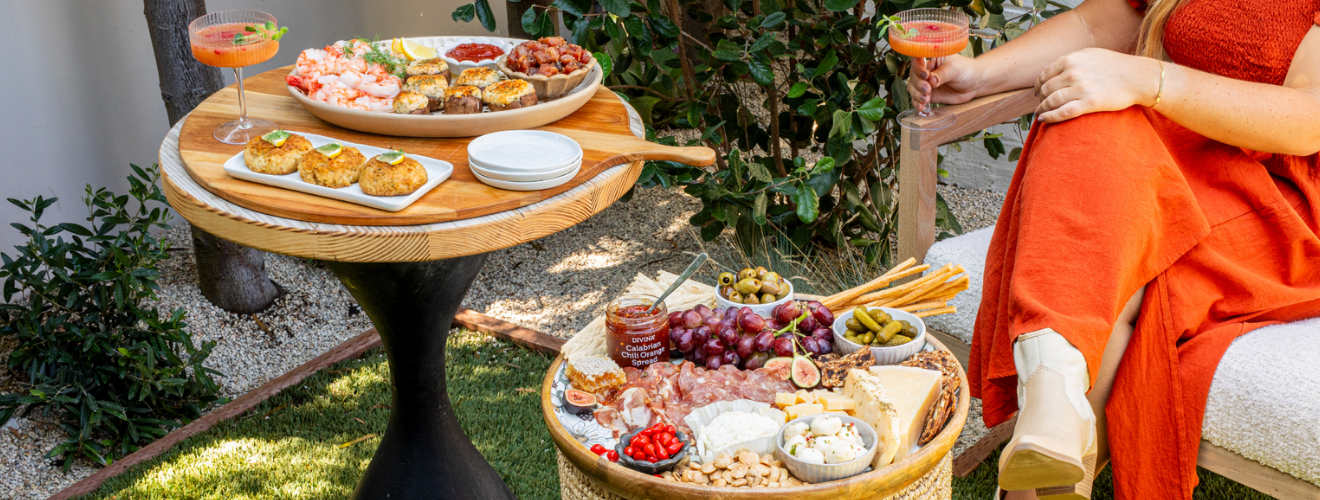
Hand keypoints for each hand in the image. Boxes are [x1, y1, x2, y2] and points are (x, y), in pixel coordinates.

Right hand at [907, 54, 980, 111]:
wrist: (974, 84)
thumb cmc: (965, 70)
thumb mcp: (954, 69)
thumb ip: (942, 74)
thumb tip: (931, 80)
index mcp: (931, 59)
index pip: (918, 61)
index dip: (918, 68)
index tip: (925, 75)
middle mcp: (926, 71)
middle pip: (913, 76)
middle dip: (918, 84)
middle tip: (927, 89)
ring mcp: (926, 84)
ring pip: (912, 88)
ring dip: (916, 94)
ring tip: (925, 99)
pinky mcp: (929, 95)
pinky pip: (918, 99)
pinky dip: (917, 103)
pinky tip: (921, 107)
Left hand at [1035, 48, 1161, 122]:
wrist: (1139, 77)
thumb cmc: (1116, 65)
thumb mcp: (1091, 54)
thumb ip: (1071, 60)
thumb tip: (1051, 70)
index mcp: (1072, 60)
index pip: (1045, 74)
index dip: (1038, 84)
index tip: (1038, 91)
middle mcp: (1073, 73)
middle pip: (1046, 88)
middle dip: (1040, 98)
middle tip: (1040, 104)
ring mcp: (1080, 88)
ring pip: (1051, 101)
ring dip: (1042, 108)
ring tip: (1040, 113)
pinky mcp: (1089, 103)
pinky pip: (1062, 112)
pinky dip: (1050, 117)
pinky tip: (1043, 119)